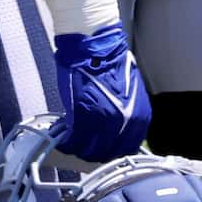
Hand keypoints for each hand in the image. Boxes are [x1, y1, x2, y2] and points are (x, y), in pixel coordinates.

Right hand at [53, 23, 151, 162]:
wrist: (94, 47)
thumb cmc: (109, 64)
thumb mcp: (129, 95)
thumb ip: (125, 116)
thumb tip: (114, 131)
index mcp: (139, 119)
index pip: (125, 149)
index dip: (110, 151)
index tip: (99, 148)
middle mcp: (124, 124)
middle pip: (107, 153)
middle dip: (93, 152)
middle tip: (82, 146)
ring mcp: (103, 122)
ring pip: (89, 150)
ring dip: (78, 148)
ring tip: (71, 141)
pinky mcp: (82, 117)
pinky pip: (74, 139)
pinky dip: (67, 140)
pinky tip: (63, 135)